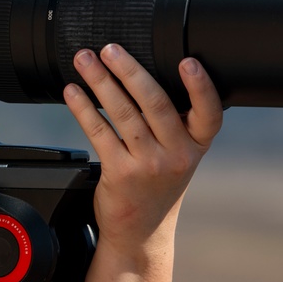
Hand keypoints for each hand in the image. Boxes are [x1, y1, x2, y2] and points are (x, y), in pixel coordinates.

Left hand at [63, 44, 221, 258]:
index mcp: (195, 146)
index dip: (201, 87)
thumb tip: (142, 74)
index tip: (187, 61)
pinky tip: (73, 92)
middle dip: (130, 70)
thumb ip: (174, 124)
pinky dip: (83, 107)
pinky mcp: (120, 173)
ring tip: (85, 61)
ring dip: (101, 81)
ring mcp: (148, 166)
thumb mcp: (179, 157)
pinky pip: (99, 131)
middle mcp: (176, 156)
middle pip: (155, 103)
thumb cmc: (157, 185)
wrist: (141, 233)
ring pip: (123, 113)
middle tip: (110, 48)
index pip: (209, 114)